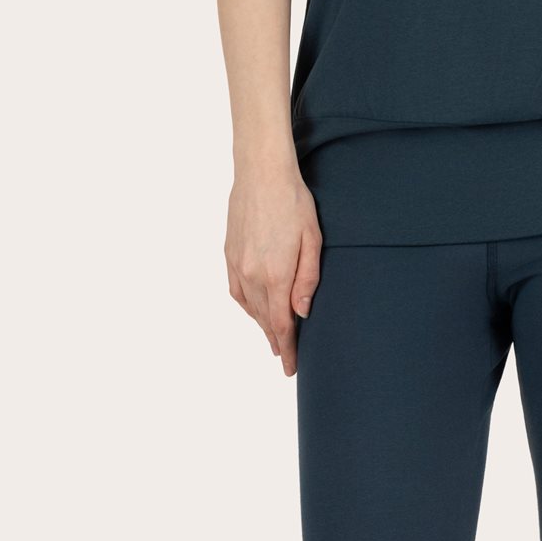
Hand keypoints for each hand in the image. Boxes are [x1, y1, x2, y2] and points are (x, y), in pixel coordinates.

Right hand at [224, 165, 322, 376]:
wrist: (261, 173)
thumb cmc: (293, 201)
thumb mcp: (312, 238)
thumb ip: (308, 278)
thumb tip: (301, 311)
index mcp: (275, 274)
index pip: (281, 324)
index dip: (287, 348)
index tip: (291, 367)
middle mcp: (252, 275)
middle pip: (264, 319)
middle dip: (276, 340)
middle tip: (285, 356)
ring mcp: (237, 264)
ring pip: (249, 306)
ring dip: (261, 323)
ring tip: (272, 336)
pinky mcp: (229, 253)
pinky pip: (236, 290)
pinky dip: (246, 305)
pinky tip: (254, 308)